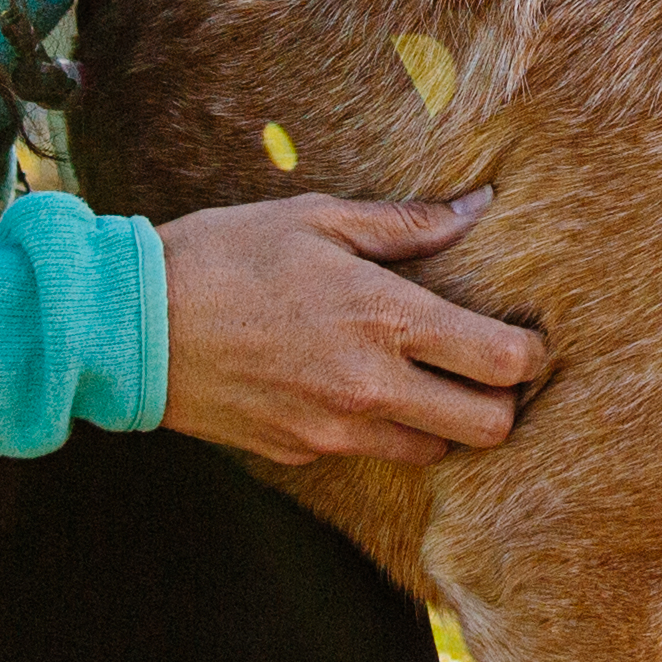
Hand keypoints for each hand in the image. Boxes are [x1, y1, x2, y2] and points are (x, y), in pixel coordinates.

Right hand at [160, 191, 546, 465]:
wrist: (130, 326)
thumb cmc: (224, 256)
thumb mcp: (316, 220)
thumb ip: (406, 224)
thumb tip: (477, 208)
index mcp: (385, 319)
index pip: (502, 363)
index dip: (531, 355)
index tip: (525, 340)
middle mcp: (371, 387)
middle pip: (488, 429)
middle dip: (502, 404)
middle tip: (485, 371)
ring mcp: (335, 431)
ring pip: (433, 453)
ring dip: (442, 423)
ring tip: (421, 380)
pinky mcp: (301, 454)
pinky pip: (368, 453)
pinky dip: (378, 430)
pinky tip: (352, 388)